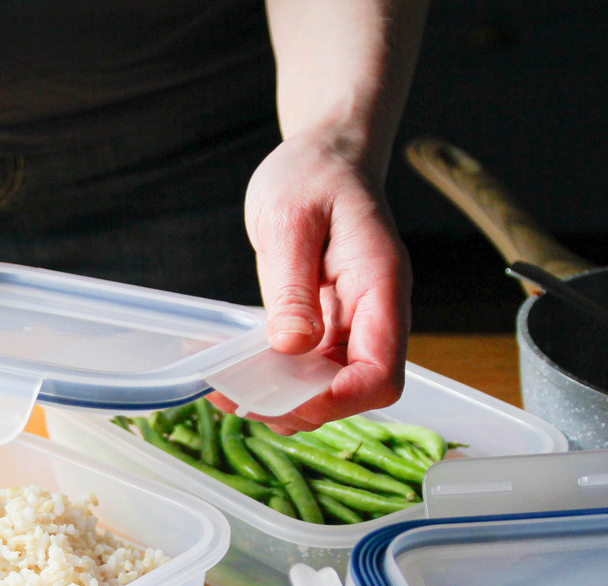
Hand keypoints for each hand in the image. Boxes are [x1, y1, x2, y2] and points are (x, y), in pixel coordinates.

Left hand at [214, 127, 410, 432]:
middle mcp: (372, 315)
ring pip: (328, 389)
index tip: (289, 399)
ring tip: (226, 387)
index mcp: (379, 287)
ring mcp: (350, 324)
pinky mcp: (325, 326)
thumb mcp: (289, 219)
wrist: (323, 157)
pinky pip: (305, 369)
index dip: (341, 399)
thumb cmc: (313, 174)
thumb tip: (292, 346)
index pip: (381, 372)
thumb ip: (293, 286)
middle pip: (356, 391)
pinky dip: (271, 379)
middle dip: (303, 407)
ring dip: (282, 399)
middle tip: (239, 395)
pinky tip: (232, 369)